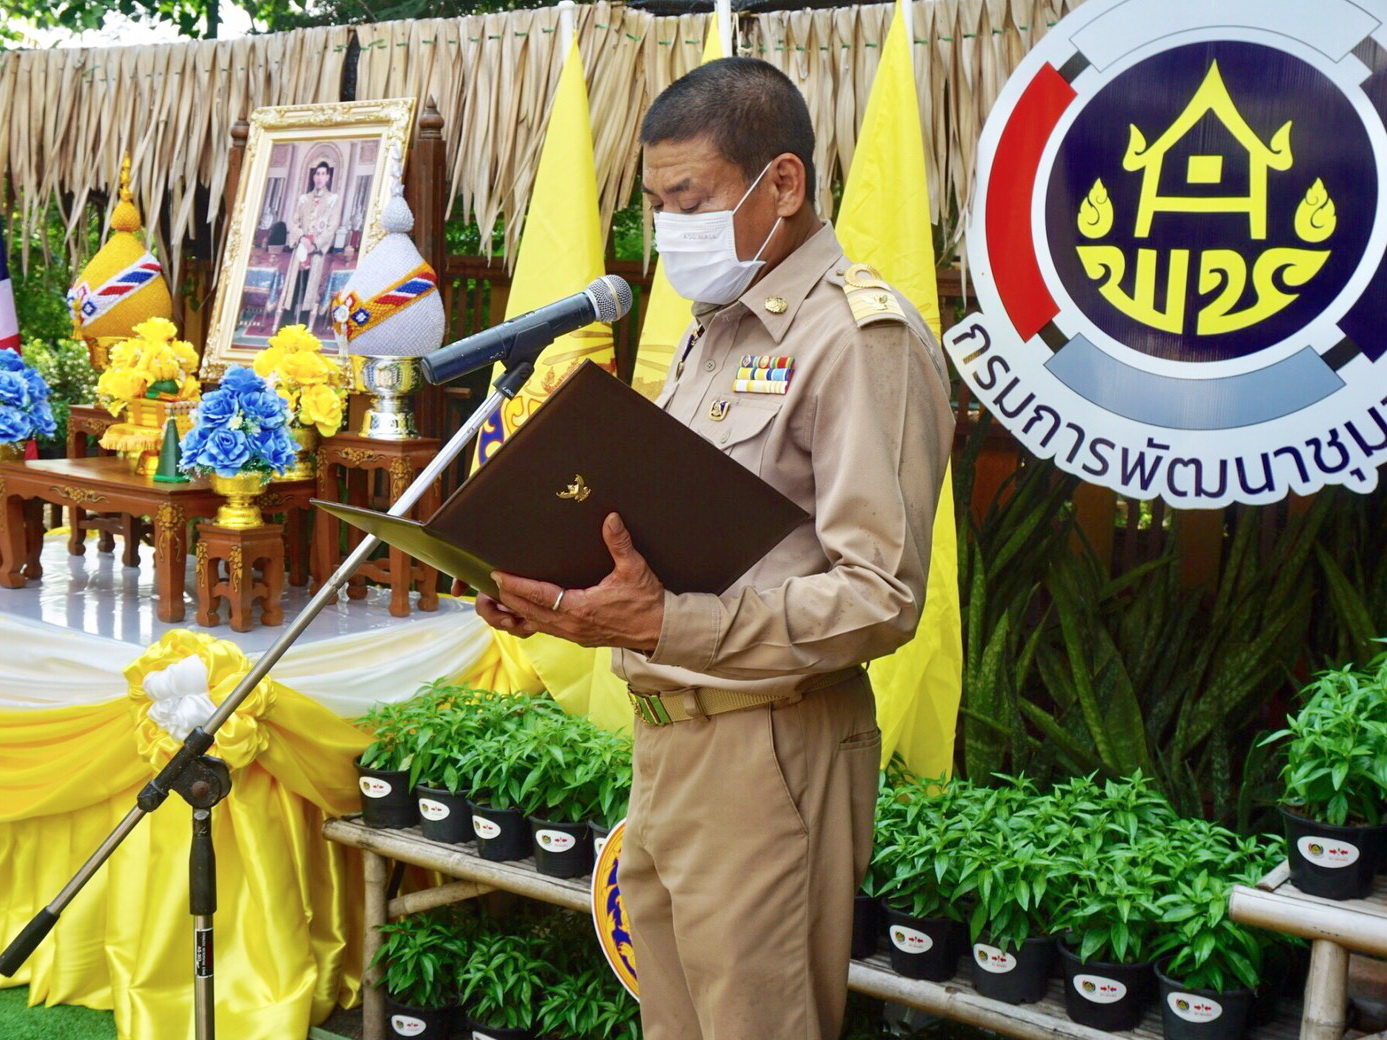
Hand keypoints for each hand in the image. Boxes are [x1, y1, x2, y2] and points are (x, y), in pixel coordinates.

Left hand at [477, 513, 664, 651]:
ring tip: (495, 601)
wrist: (658, 630)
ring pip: (532, 626)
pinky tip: (520, 612)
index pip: (539, 597)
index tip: (499, 575)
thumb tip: (610, 518)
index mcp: (581, 609)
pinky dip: (527, 621)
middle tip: (488, 584)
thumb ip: (620, 543)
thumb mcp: (635, 569)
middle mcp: (571, 625)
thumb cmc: (647, 602)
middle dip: (505, 599)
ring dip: (512, 613)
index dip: (516, 586)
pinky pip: (543, 631)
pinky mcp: (576, 638)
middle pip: (527, 613)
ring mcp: (572, 634)